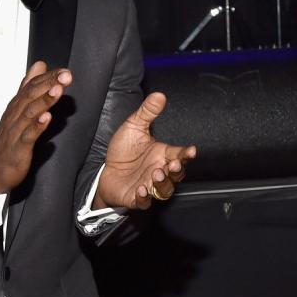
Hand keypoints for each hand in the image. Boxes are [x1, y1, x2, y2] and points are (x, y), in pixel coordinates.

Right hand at [0, 61, 69, 198]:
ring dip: (44, 101)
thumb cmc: (9, 137)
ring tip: (58, 91)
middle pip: (31, 95)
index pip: (33, 86)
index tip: (65, 71)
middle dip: (49, 84)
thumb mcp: (19, 108)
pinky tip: (47, 118)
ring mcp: (16, 131)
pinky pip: (27, 136)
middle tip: (66, 76)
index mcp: (18, 105)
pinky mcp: (18, 148)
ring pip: (30, 113)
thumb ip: (29, 86)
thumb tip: (40, 65)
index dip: (49, 78)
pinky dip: (37, 126)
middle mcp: (16, 115)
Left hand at [95, 92, 195, 209]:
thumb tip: (159, 95)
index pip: (179, 154)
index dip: (186, 154)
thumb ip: (147, 112)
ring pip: (164, 190)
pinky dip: (145, 198)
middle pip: (176, 175)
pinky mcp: (135, 198)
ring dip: (163, 183)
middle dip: (177, 170)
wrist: (105, 170)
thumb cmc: (124, 150)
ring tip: (156, 173)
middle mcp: (159, 171)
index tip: (191, 151)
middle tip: (173, 164)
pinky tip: (141, 189)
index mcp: (162, 155)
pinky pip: (145, 202)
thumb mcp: (134, 127)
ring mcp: (149, 185)